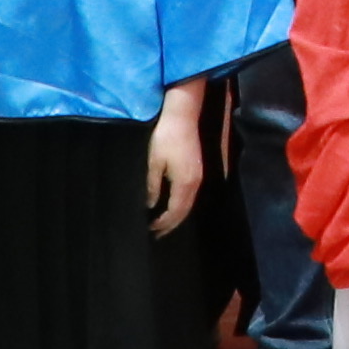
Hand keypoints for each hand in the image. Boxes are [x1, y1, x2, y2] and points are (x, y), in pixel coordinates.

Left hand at [145, 95, 205, 236]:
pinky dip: (181, 204)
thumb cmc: (165, 137)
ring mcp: (198, 175)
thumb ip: (152, 186)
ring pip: (189, 203)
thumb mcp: (153, 162)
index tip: (150, 231)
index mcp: (184, 183)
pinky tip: (172, 203)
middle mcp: (195, 182)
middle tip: (156, 234)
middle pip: (184, 211)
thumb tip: (150, 205)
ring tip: (163, 223)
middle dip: (171, 225)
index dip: (163, 224)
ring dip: (176, 215)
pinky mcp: (197, 168)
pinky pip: (190, 194)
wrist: (182, 114)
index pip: (175, 212)